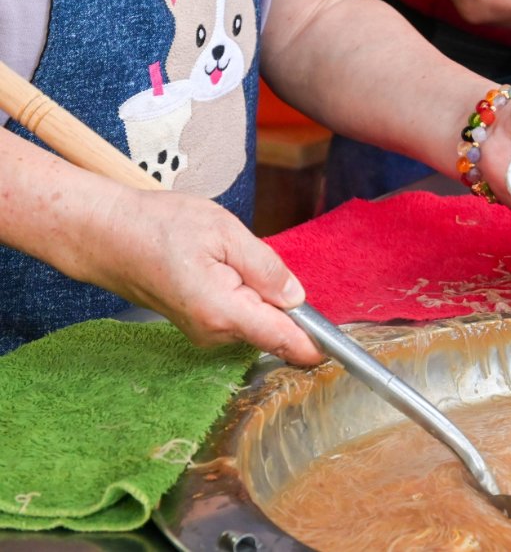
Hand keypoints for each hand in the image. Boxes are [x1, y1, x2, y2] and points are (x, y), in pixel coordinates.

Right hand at [78, 188, 323, 365]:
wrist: (104, 235)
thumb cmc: (157, 226)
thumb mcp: (224, 232)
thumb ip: (266, 267)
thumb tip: (298, 297)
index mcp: (224, 311)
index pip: (285, 340)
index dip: (318, 344)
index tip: (343, 348)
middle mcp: (214, 332)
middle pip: (275, 326)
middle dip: (281, 297)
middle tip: (250, 256)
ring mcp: (204, 332)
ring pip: (256, 317)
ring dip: (257, 290)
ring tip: (221, 255)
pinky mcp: (199, 325)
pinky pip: (237, 313)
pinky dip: (240, 291)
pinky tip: (214, 265)